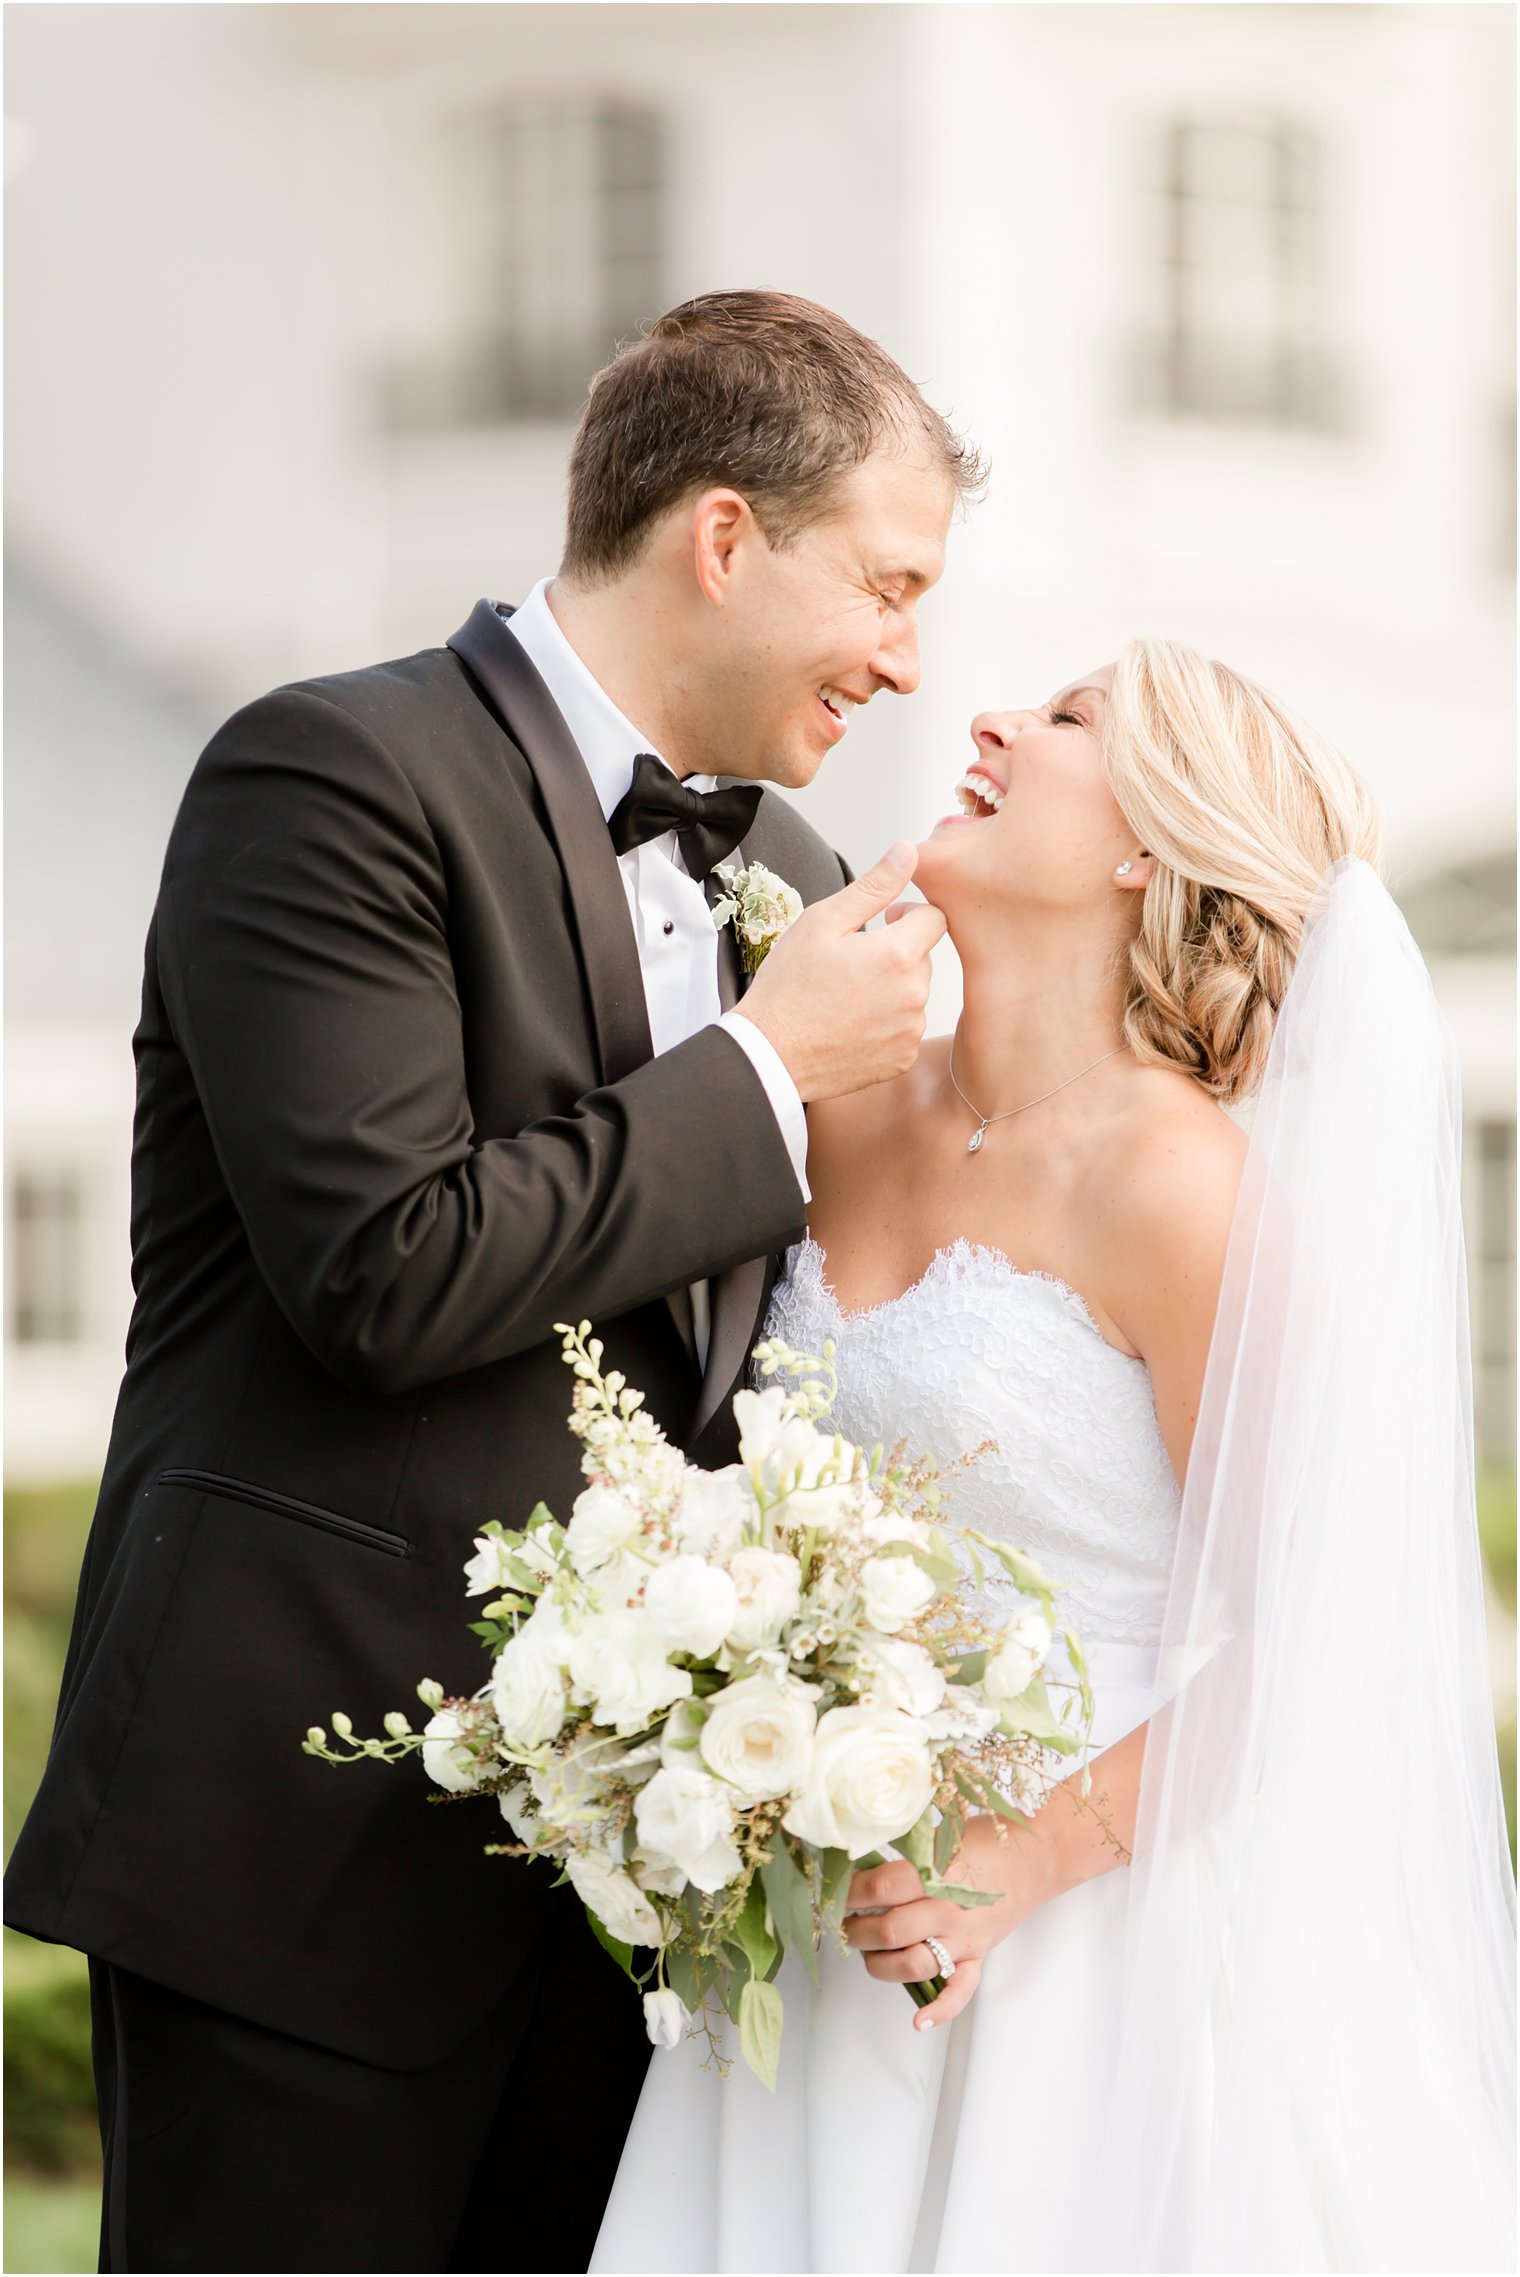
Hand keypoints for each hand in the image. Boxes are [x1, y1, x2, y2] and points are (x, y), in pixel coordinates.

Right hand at [737, 844, 946, 1102]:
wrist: (771, 1055)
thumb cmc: (789, 987)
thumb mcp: (823, 921)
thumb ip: (874, 885)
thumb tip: (908, 852)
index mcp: (898, 954)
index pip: (935, 918)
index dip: (908, 914)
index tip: (882, 922)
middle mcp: (914, 994)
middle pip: (923, 957)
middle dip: (896, 953)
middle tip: (851, 963)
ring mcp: (910, 1031)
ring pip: (914, 994)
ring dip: (892, 988)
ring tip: (847, 996)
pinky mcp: (902, 1059)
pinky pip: (906, 1029)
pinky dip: (886, 1023)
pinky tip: (851, 1023)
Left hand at [842, 1819, 1052, 2030]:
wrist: (1033, 1855)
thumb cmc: (982, 1839)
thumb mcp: (938, 1836)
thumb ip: (905, 1855)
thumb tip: (858, 1866)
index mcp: (934, 1873)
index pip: (879, 1890)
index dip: (850, 1893)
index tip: (837, 1891)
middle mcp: (947, 1910)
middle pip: (889, 1931)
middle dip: (857, 1930)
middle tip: (846, 1923)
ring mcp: (964, 1938)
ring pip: (912, 1966)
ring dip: (880, 1964)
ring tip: (868, 1951)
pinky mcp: (978, 1956)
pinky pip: (960, 1991)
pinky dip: (940, 2010)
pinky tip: (919, 2021)